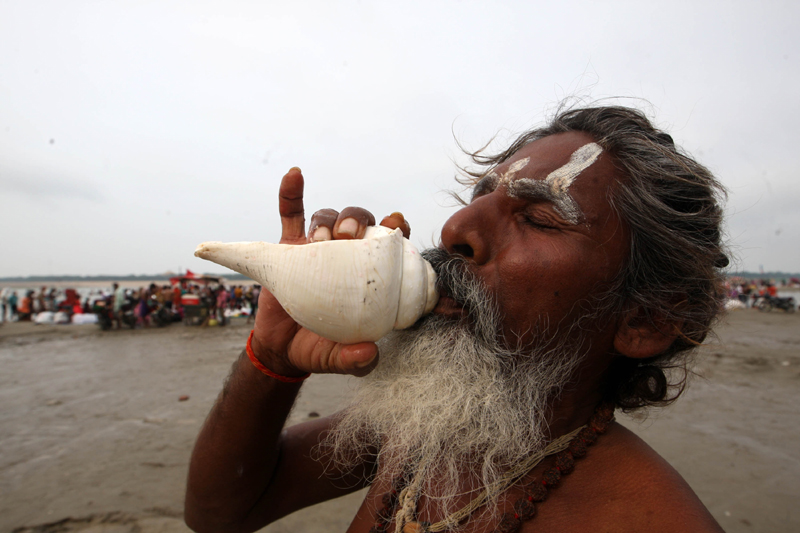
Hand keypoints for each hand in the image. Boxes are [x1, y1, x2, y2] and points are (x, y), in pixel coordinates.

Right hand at [250, 167, 410, 377]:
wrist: (281, 349)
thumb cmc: (320, 349)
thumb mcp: (339, 359)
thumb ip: (355, 361)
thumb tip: (370, 353)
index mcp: (369, 275)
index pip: (391, 245)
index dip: (398, 230)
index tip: (397, 224)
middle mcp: (346, 256)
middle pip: (359, 223)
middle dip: (358, 221)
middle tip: (351, 235)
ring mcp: (317, 249)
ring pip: (327, 218)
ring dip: (327, 219)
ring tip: (322, 236)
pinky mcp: (288, 247)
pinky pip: (290, 214)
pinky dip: (292, 192)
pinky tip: (294, 175)